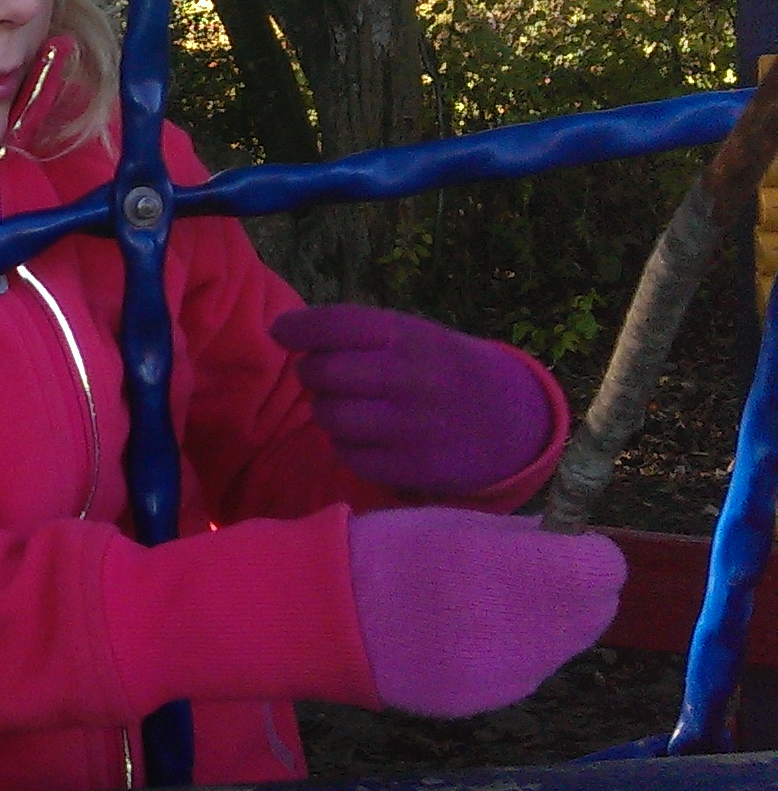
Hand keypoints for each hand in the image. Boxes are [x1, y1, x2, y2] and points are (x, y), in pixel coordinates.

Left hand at [270, 303, 556, 494]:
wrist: (509, 422)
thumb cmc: (441, 369)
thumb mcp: (413, 336)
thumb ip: (356, 332)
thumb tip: (281, 331)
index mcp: (410, 336)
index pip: (338, 323)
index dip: (299, 328)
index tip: (281, 333)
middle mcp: (412, 377)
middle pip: (324, 372)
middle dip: (312, 374)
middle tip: (324, 377)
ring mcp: (415, 425)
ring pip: (331, 417)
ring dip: (327, 412)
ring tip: (350, 407)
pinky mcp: (416, 467)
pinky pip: (349, 456)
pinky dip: (347, 446)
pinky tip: (369, 437)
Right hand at [348, 508, 622, 716]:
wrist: (325, 617)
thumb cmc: (388, 551)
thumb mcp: (457, 523)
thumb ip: (522, 536)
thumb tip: (562, 542)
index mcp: (516, 570)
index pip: (604, 568)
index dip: (588, 553)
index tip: (562, 547)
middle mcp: (524, 628)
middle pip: (596, 613)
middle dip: (577, 592)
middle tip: (537, 578)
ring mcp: (508, 674)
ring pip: (566, 647)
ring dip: (550, 625)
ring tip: (495, 608)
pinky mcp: (488, 702)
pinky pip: (529, 673)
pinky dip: (516, 654)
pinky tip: (470, 638)